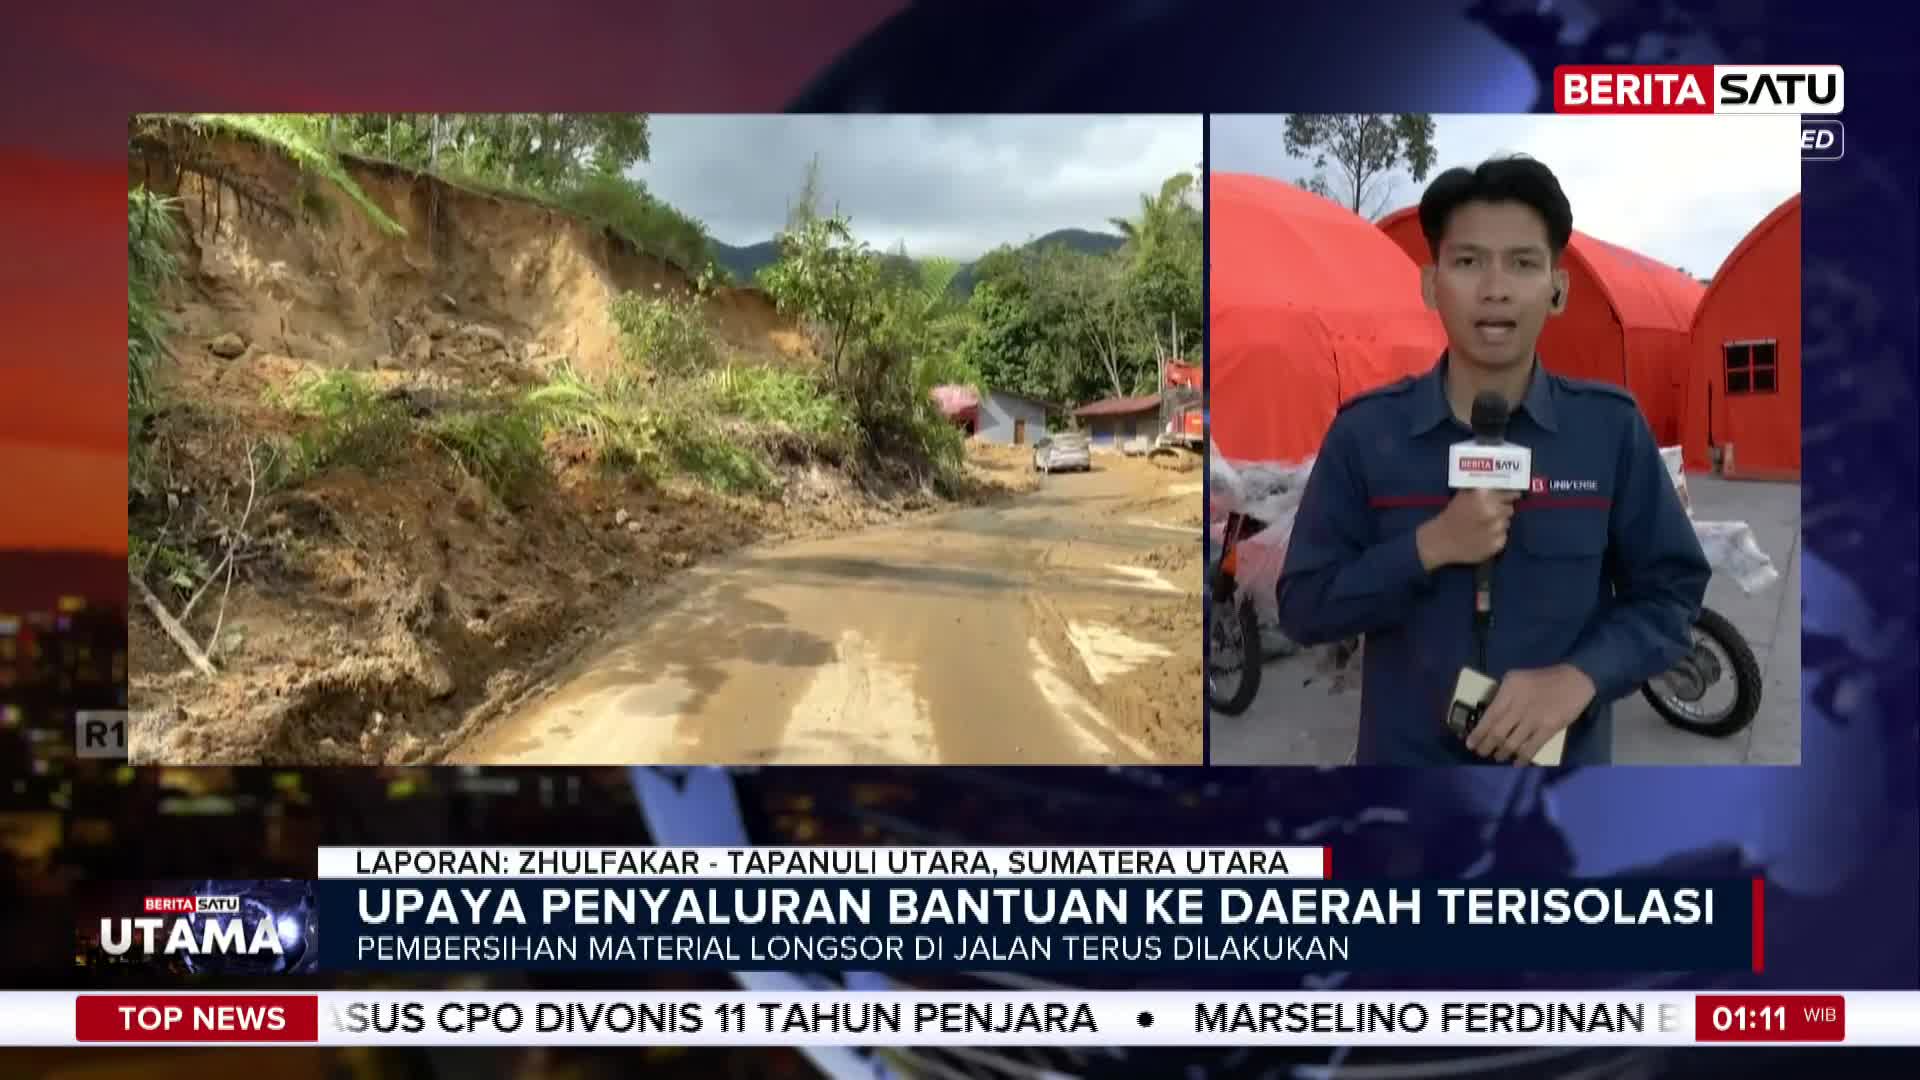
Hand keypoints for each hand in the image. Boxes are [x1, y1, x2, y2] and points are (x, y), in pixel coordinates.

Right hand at [1416, 489, 1519, 569]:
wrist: (1440, 541)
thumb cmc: (1450, 516)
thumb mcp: (1463, 496)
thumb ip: (1481, 489)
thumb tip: (1500, 485)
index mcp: (1483, 497)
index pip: (1509, 493)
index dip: (1511, 494)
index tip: (1513, 496)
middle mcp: (1492, 511)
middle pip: (1510, 509)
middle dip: (1502, 510)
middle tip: (1491, 513)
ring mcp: (1496, 529)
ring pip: (1507, 523)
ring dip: (1499, 523)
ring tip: (1484, 526)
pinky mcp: (1497, 544)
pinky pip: (1503, 537)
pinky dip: (1496, 537)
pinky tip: (1483, 537)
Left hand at [1466, 664, 1596, 763]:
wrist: (1575, 679)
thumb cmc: (1542, 679)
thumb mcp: (1517, 679)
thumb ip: (1503, 696)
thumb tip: (1490, 717)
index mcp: (1509, 690)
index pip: (1489, 716)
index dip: (1478, 733)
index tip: (1470, 744)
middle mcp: (1519, 705)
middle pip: (1498, 732)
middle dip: (1487, 746)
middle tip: (1482, 753)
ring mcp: (1534, 718)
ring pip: (1512, 743)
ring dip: (1502, 753)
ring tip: (1498, 757)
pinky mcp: (1549, 729)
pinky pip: (1531, 748)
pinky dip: (1522, 759)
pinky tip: (1517, 763)